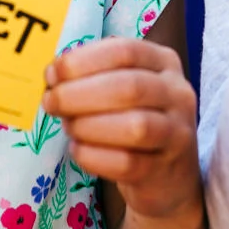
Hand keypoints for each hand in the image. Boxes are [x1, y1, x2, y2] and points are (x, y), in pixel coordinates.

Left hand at [44, 37, 200, 224]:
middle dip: (79, 94)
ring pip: (135, 126)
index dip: (83, 60)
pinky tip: (78, 150)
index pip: (125, 51)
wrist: (169, 176)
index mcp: (164, 62)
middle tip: (51, 103)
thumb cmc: (137, 120)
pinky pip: (127, 163)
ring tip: (69, 127)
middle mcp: (177, 94)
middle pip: (129, 87)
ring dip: (89, 126)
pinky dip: (94, 156)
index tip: (52, 73)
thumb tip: (54, 73)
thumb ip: (96, 75)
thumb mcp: (126, 87)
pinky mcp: (164, 169)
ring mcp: (176, 133)